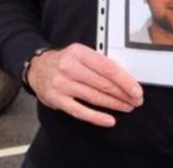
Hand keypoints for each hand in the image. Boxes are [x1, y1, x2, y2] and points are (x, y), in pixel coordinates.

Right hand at [27, 43, 142, 127]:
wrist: (36, 67)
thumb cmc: (64, 61)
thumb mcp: (81, 53)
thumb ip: (99, 62)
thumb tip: (125, 77)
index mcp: (79, 53)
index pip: (108, 68)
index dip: (125, 81)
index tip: (136, 90)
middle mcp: (69, 67)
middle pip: (103, 84)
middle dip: (123, 94)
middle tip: (135, 100)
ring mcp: (62, 84)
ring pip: (94, 97)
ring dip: (114, 104)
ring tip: (127, 107)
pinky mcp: (57, 100)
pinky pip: (80, 111)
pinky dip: (96, 117)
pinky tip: (109, 120)